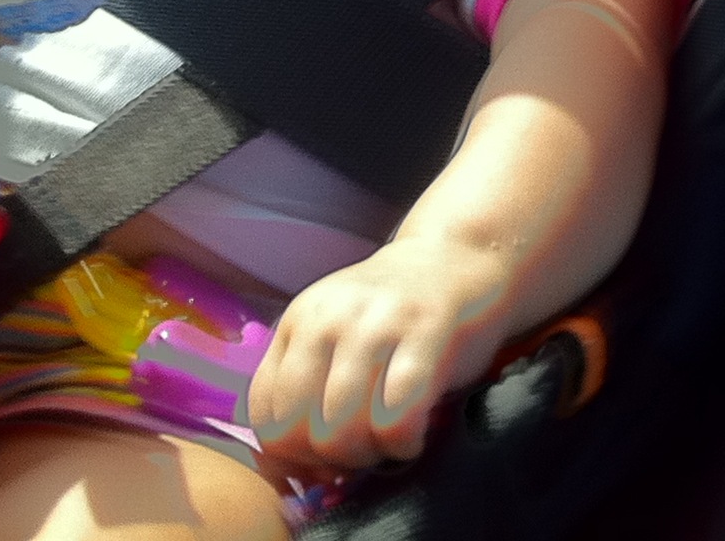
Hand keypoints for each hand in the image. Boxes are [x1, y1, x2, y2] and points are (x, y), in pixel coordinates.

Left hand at [250, 234, 513, 469]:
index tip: (321, 460)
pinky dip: (400, 444)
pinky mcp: (427, 333)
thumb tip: (289, 468)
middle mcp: (329, 319)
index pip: (265, 414)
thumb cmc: (395, 314)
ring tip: (385, 446)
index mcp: (299, 321)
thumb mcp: (335, 332)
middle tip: (359, 454)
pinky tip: (411, 439)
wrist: (460, 256)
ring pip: (342, 429)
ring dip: (365, 456)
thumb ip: (309, 384)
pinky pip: (397, 415)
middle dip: (328, 460)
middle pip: (299, 429)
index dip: (289, 455)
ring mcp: (377, 323)